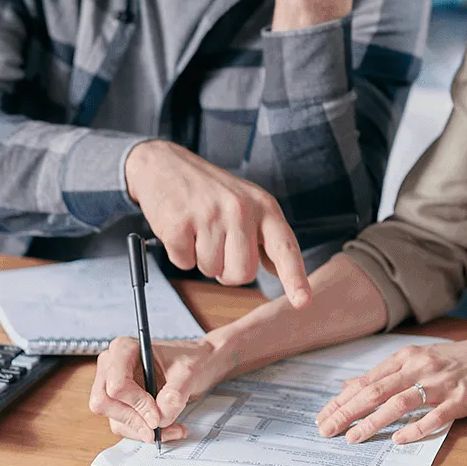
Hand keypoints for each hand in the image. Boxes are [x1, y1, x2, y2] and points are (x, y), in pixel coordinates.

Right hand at [89, 335, 233, 443]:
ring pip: (113, 418)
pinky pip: (123, 425)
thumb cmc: (192, 359)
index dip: (136, 404)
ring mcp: (112, 385)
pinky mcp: (120, 403)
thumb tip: (160, 418)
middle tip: (158, 429)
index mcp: (124, 349)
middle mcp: (111, 366)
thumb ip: (175, 394)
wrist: (199, 364)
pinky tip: (167, 429)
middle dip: (133, 420)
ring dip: (142, 430)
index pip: (116, 384)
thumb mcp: (189, 372)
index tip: (157, 417)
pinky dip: (144, 432)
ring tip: (172, 428)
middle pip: (104, 403)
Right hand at [125, 140, 310, 306]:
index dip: (295, 278)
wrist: (163, 164)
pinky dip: (180, 254)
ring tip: (198, 230)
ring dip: (201, 259)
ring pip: (211, 270)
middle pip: (243, 273)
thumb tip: (279, 270)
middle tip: (217, 245)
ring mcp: (210, 215)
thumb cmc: (209, 190)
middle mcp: (241, 209)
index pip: (285, 247)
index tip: (302, 302)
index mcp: (263, 206)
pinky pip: (184, 264)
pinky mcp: (179, 223)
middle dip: (227, 271)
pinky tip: (181, 228)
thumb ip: (264, 236)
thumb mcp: (247, 203)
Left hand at [315, 339, 466, 444]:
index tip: (323, 416)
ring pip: (399, 403)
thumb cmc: (456, 361)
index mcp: (406, 358)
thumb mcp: (417, 359)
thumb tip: (350, 386)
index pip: (367, 381)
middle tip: (327, 430)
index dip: (342, 400)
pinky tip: (398, 440)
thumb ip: (384, 374)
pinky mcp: (458, 400)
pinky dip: (415, 429)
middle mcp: (419, 367)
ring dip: (373, 421)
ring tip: (353, 437)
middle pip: (376, 391)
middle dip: (348, 412)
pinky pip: (434, 416)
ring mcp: (439, 384)